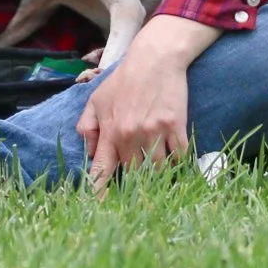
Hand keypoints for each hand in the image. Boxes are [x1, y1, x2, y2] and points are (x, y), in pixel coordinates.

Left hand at [76, 14, 220, 193]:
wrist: (154, 58)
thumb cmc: (124, 79)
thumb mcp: (97, 98)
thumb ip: (88, 126)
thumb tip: (90, 153)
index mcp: (110, 130)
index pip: (102, 169)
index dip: (100, 192)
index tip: (99, 210)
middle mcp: (130, 134)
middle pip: (133, 174)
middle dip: (135, 179)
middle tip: (140, 177)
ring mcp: (154, 132)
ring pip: (157, 170)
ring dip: (158, 171)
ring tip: (158, 163)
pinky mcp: (175, 127)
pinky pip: (179, 158)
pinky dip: (178, 160)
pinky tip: (175, 152)